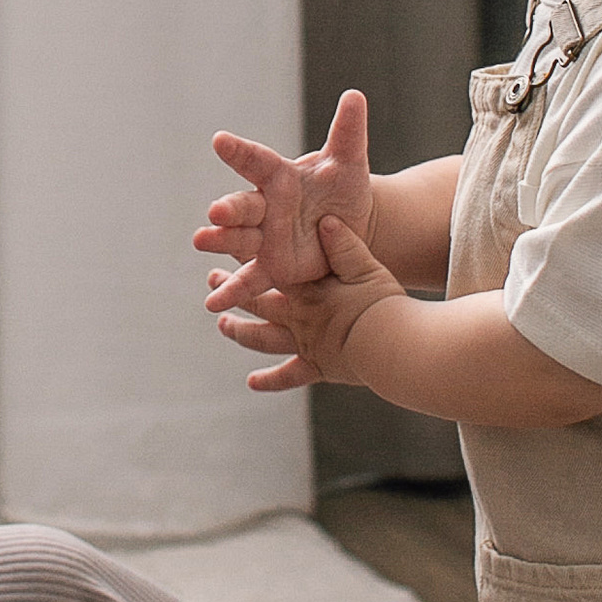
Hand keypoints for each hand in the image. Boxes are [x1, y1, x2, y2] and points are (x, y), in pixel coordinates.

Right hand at [191, 88, 372, 290]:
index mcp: (279, 176)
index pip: (256, 161)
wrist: (349, 228)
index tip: (220, 140)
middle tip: (217, 211)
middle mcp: (264, 206)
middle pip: (242, 205)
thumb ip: (347, 132)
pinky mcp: (270, 267)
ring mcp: (263, 238)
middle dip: (229, 209)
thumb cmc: (342, 189)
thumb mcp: (348, 162)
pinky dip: (231, 292)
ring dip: (220, 241)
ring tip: (203, 241)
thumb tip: (355, 95)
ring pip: (238, 240)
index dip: (238, 151)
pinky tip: (213, 304)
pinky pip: (250, 280)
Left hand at [210, 215, 404, 392]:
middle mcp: (300, 317)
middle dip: (235, 290)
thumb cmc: (382, 304)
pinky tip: (252, 382)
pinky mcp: (318, 368)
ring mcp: (306, 344)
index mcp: (309, 290)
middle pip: (260, 302)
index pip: (273, 269)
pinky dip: (269, 380)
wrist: (390, 347)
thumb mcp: (366, 267)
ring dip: (241, 332)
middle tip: (211, 277)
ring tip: (223, 327)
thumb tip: (325, 219)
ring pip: (264, 338)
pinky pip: (288, 376)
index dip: (249, 256)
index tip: (228, 241)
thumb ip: (344, 245)